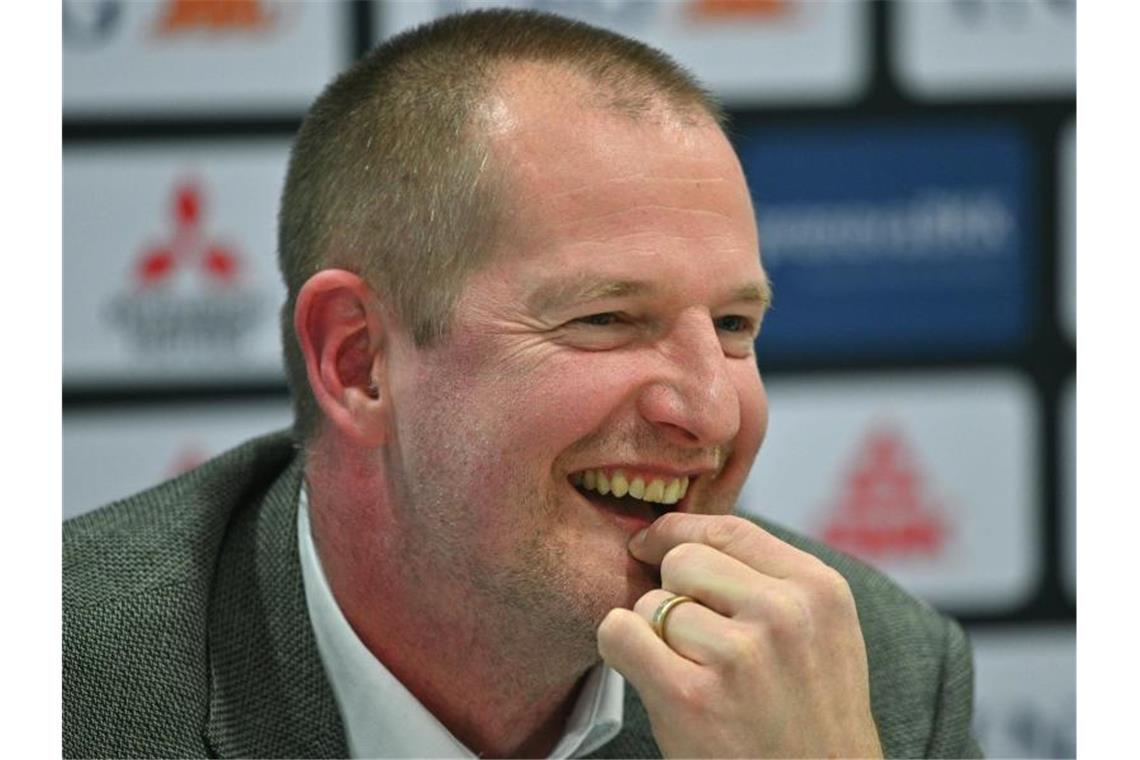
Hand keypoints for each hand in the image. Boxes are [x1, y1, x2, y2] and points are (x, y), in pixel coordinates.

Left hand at [597, 513, 881, 758]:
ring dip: (655, 636)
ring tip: (692, 674)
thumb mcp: (818, 635)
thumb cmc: (808, 720)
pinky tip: (648, 674)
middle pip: (682, 561)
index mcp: (819, 590)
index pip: (728, 529)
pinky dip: (621, 649)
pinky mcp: (691, 697)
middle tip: (692, 640)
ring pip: (652, 603)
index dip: (678, 531)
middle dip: (673, 593)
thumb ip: (768, 582)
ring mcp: (739, 655)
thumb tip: (678, 536)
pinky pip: (621, 633)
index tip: (651, 544)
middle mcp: (784, 614)